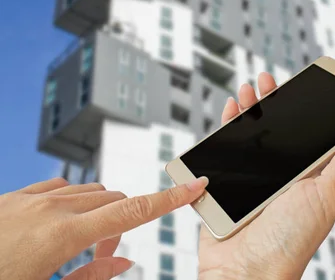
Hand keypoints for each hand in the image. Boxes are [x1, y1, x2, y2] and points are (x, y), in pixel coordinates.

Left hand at [0, 175, 207, 279]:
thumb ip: (90, 279)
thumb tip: (126, 265)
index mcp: (63, 235)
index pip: (131, 212)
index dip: (168, 199)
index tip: (195, 185)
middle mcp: (51, 206)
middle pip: (112, 201)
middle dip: (121, 225)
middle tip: (103, 260)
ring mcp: (30, 196)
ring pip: (87, 192)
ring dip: (98, 215)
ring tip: (78, 249)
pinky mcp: (15, 195)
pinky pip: (59, 188)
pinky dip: (72, 203)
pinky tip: (57, 225)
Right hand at [198, 73, 334, 279]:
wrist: (246, 271)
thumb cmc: (291, 240)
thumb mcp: (326, 194)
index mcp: (305, 175)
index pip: (306, 132)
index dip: (303, 107)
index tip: (302, 84)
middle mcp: (278, 173)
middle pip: (274, 128)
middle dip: (270, 100)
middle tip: (267, 79)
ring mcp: (250, 177)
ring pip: (248, 133)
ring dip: (248, 107)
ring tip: (248, 88)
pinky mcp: (224, 182)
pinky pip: (223, 146)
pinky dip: (226, 125)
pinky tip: (231, 109)